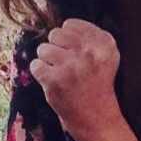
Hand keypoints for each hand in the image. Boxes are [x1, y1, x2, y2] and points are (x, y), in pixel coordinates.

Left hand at [28, 19, 122, 140]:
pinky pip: (35, 65)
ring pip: (43, 48)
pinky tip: (51, 80)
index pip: (70, 24)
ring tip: (58, 72)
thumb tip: (62, 25)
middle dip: (55, 47)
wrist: (96, 117)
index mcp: (103, 43)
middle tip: (63, 63)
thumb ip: (89, 37)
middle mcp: (88, 52)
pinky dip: (39, 73)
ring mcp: (70, 66)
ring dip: (46, 60)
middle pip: (55, 34)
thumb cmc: (96, 84)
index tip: (72, 50)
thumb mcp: (105, 56)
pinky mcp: (55, 80)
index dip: (66, 37)